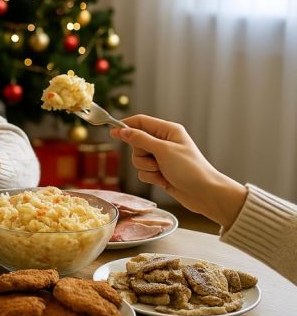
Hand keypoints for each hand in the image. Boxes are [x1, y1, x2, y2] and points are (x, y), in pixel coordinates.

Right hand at [110, 114, 246, 227]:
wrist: (205, 193)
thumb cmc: (189, 169)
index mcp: (168, 130)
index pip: (141, 122)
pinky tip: (164, 181)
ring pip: (137, 159)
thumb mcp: (163, 151)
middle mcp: (164, 142)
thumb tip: (121, 131)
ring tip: (162, 172)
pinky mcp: (160, 172)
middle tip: (155, 160)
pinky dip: (150, 177)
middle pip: (136, 143)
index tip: (112, 133)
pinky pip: (143, 172)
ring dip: (146, 168)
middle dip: (141, 154)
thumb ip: (140, 139)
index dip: (126, 126)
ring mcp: (162, 158)